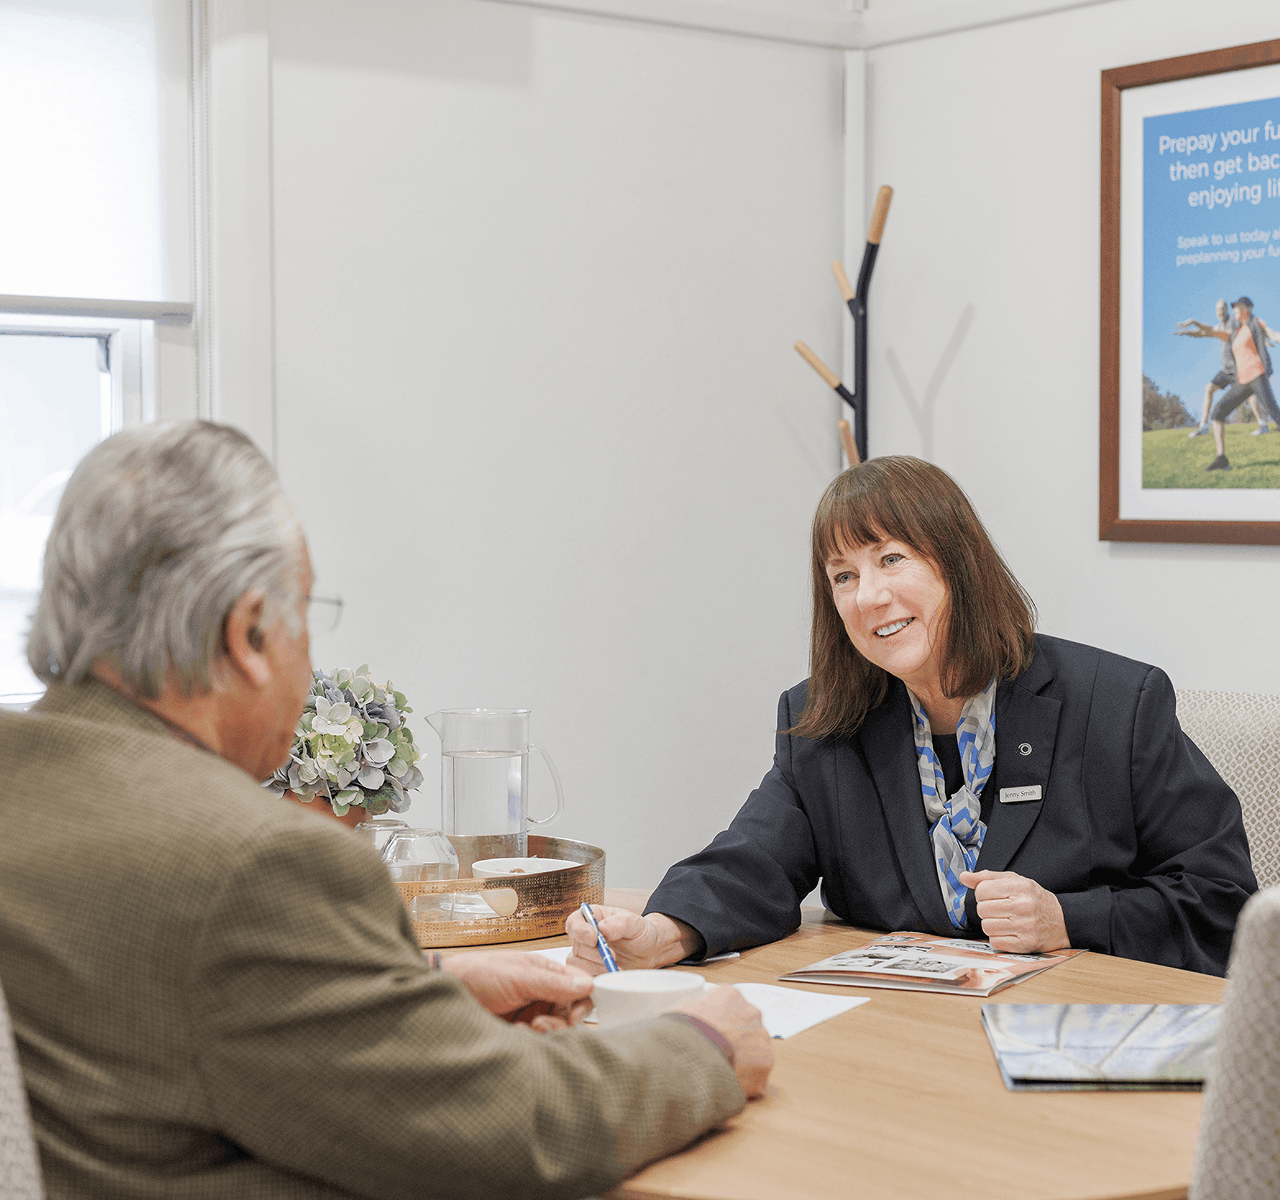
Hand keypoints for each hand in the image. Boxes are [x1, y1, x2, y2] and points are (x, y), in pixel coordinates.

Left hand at [443, 951, 594, 1030]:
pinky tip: (517, 1034)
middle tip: (543, 1024)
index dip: (583, 1001)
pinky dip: (533, 1042)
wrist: (447, 993)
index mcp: (547, 973)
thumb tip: (587, 984)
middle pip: (572, 1013)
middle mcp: (543, 994)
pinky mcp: (521, 1033)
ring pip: (558, 1031)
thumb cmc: (478, 974)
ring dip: (548, 1033)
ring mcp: (532, 1014)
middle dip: (564, 1022)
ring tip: (529, 1029)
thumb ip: (552, 982)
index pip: (580, 986)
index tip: (575, 1015)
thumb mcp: (518, 976)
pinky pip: (540, 1043)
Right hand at [565, 906, 699, 974]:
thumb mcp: (634, 922)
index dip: (580, 931)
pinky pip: (586, 978)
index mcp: (592, 918)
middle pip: (576, 946)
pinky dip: (598, 979)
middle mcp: (585, 937)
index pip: (574, 922)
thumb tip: (602, 928)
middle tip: (613, 957)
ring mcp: (587, 957)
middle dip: (594, 954)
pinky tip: (612, 976)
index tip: (594, 938)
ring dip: (596, 968)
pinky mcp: (592, 973)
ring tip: (616, 967)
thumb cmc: (640, 932)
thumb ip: (619, 923)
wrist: (650, 951)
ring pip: (578, 965)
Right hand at [674, 985, 773, 1098]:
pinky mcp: (765, 1063)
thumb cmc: (682, 1032)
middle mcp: (751, 1012)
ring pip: (756, 1050)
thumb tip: (695, 1018)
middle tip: (719, 1054)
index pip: (730, 1006)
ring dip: (744, 1060)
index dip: (721, 1023)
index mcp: (730, 995)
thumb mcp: (681, 1011)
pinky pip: (758, 1073)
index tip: (714, 1034)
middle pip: (747, 1027)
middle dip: (736, 1040)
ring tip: (723, 1072)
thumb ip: (696, 1010)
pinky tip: (729, 1084)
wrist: (690, 1055)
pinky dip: (747, 1081)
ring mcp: (761, 1037)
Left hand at [959, 870, 1069, 953]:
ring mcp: (1025, 926)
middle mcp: (1023, 906)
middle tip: (1000, 909)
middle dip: (987, 909)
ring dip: (991, 924)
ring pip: (986, 926)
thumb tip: (963, 877)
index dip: (983, 894)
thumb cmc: (1034, 899)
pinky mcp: (1025, 944)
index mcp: (1020, 887)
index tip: (993, 896)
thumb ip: (987, 877)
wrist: (1062, 920)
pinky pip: (995, 942)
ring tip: (1005, 921)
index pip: (982, 890)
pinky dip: (998, 938)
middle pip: (982, 909)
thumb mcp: (1015, 881)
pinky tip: (1009, 932)